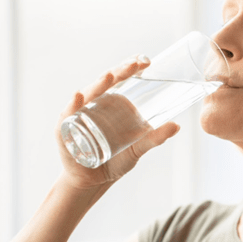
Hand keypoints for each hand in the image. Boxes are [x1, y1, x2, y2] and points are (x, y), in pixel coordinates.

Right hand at [55, 55, 179, 189]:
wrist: (95, 181)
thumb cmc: (116, 160)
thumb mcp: (138, 148)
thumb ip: (154, 137)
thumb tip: (176, 126)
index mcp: (111, 103)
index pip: (120, 79)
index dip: (131, 68)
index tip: (146, 60)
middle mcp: (94, 104)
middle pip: (105, 83)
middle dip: (119, 72)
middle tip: (135, 64)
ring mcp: (79, 115)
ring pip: (88, 95)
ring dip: (98, 85)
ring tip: (109, 77)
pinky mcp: (66, 130)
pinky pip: (68, 115)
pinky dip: (73, 106)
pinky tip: (78, 98)